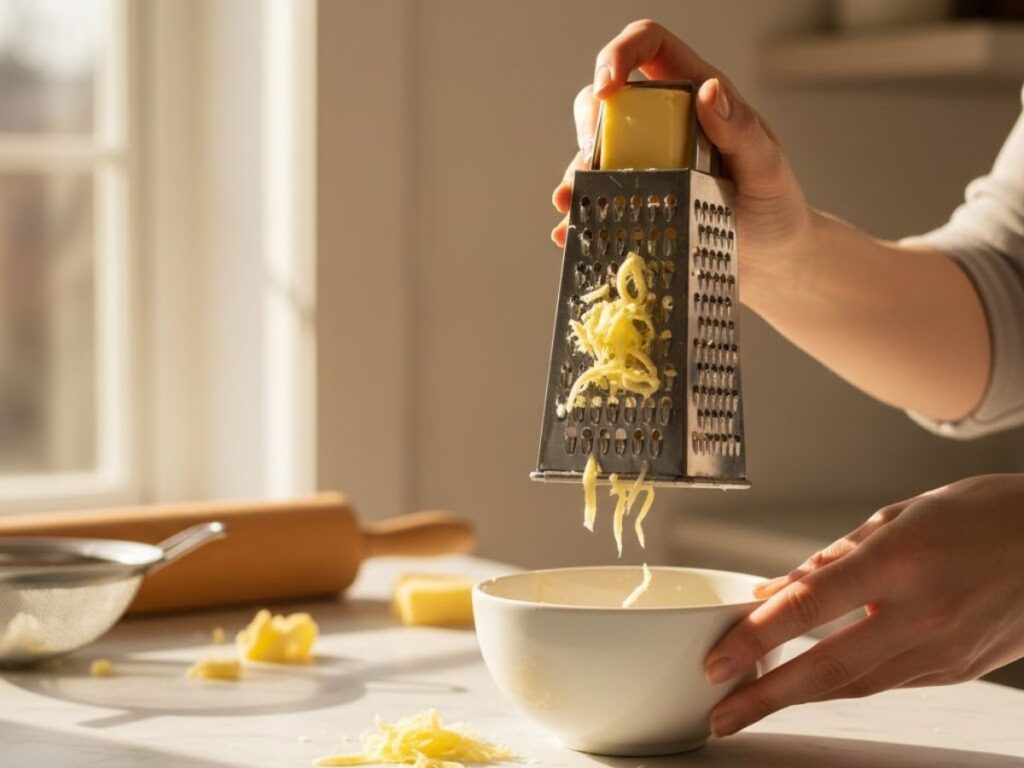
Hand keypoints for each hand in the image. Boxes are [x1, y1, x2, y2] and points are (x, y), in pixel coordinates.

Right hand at [550, 20, 811, 292]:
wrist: (772, 256)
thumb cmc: (775, 202)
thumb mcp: (767, 165)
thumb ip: (740, 129)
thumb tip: (708, 90)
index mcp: (694, 95)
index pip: (648, 46)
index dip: (619, 54)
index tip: (607, 86)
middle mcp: (662, 122)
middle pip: (607, 97)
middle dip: (588, 121)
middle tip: (591, 157)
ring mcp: (644, 162)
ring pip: (593, 150)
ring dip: (574, 174)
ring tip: (569, 201)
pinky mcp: (634, 200)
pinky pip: (595, 198)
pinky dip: (578, 214)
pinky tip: (570, 231)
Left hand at [704, 474, 1023, 736]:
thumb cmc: (985, 515)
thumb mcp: (899, 516)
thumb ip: (833, 558)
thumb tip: (778, 589)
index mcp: (900, 561)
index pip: (809, 606)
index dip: (755, 637)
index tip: (718, 660)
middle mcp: (923, 612)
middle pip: (827, 666)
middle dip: (766, 696)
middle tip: (722, 713)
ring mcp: (946, 649)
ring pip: (857, 684)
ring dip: (801, 697)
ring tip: (756, 703)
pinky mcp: (960, 669)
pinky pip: (891, 681)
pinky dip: (849, 683)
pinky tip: (818, 683)